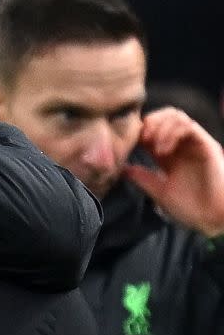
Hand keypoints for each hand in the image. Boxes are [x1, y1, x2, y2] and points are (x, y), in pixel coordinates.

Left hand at [124, 107, 223, 236]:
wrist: (213, 219)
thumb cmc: (191, 208)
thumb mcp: (159, 192)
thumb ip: (142, 178)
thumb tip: (121, 168)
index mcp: (170, 154)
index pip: (153, 129)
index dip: (139, 130)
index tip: (128, 143)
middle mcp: (182, 146)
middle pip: (165, 116)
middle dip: (149, 122)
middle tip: (140, 138)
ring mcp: (195, 144)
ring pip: (176, 116)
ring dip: (159, 126)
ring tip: (152, 145)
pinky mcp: (207, 145)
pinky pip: (189, 126)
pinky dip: (172, 132)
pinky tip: (162, 149)